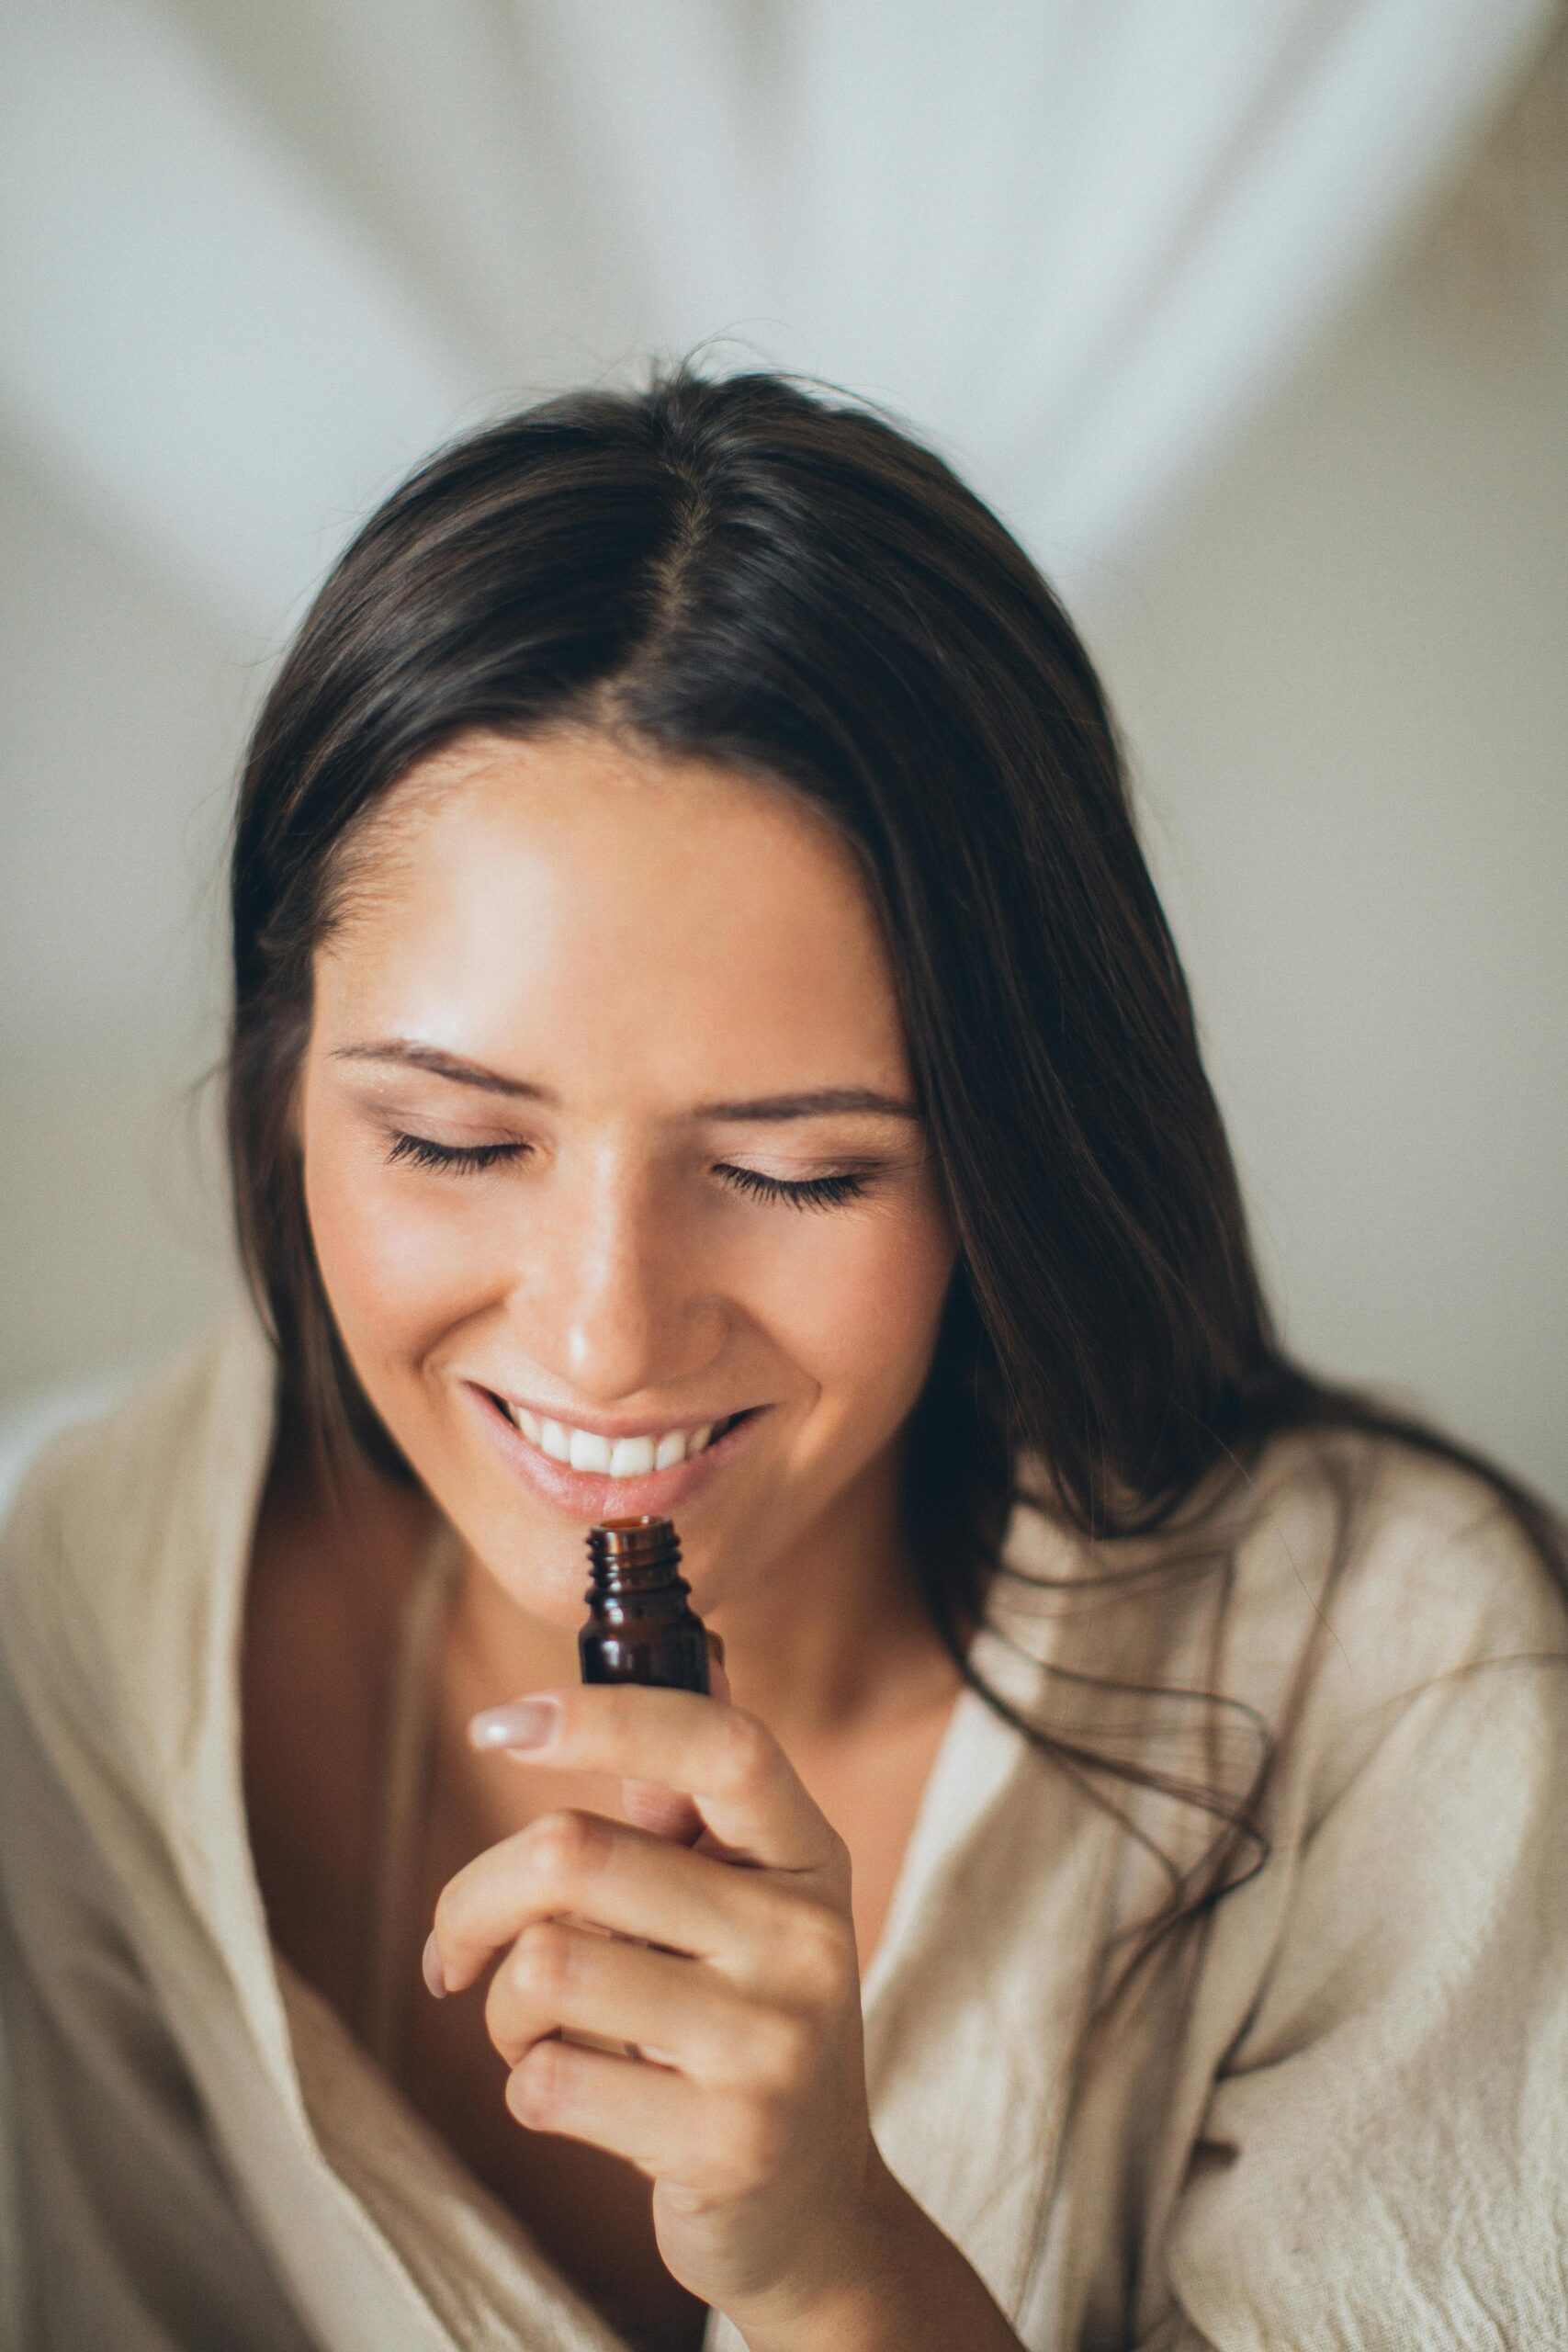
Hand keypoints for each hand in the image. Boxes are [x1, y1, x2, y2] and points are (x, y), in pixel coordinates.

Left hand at [422, 1650, 904, 2338]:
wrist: (814, 2210)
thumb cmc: (743, 2028)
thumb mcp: (743, 1910)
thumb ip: (681, 1811)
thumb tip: (597, 1689)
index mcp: (806, 1857)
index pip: (720, 1747)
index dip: (606, 1717)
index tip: (500, 1723)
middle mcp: (804, 1938)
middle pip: (575, 1853)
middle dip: (476, 1899)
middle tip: (458, 1945)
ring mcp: (773, 2043)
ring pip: (545, 1967)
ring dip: (502, 2010)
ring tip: (539, 2032)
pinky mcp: (726, 2142)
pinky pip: (549, 2081)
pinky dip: (529, 2086)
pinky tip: (580, 2097)